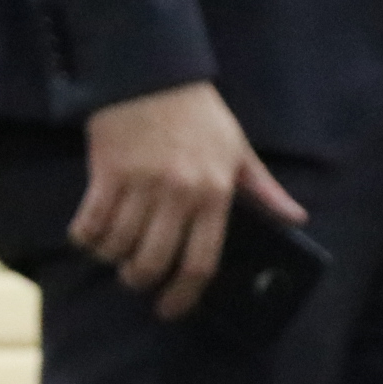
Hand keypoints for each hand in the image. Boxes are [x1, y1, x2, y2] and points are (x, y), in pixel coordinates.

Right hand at [72, 81, 305, 319]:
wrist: (154, 74)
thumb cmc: (199, 115)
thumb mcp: (239, 150)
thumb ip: (265, 189)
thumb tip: (297, 218)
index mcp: (215, 193)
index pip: (201, 262)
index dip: (184, 296)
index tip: (171, 309)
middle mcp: (179, 193)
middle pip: (155, 262)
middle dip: (140, 281)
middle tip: (135, 279)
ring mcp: (141, 184)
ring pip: (119, 246)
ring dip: (112, 259)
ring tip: (113, 254)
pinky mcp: (107, 173)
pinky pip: (91, 223)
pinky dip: (86, 237)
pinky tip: (89, 236)